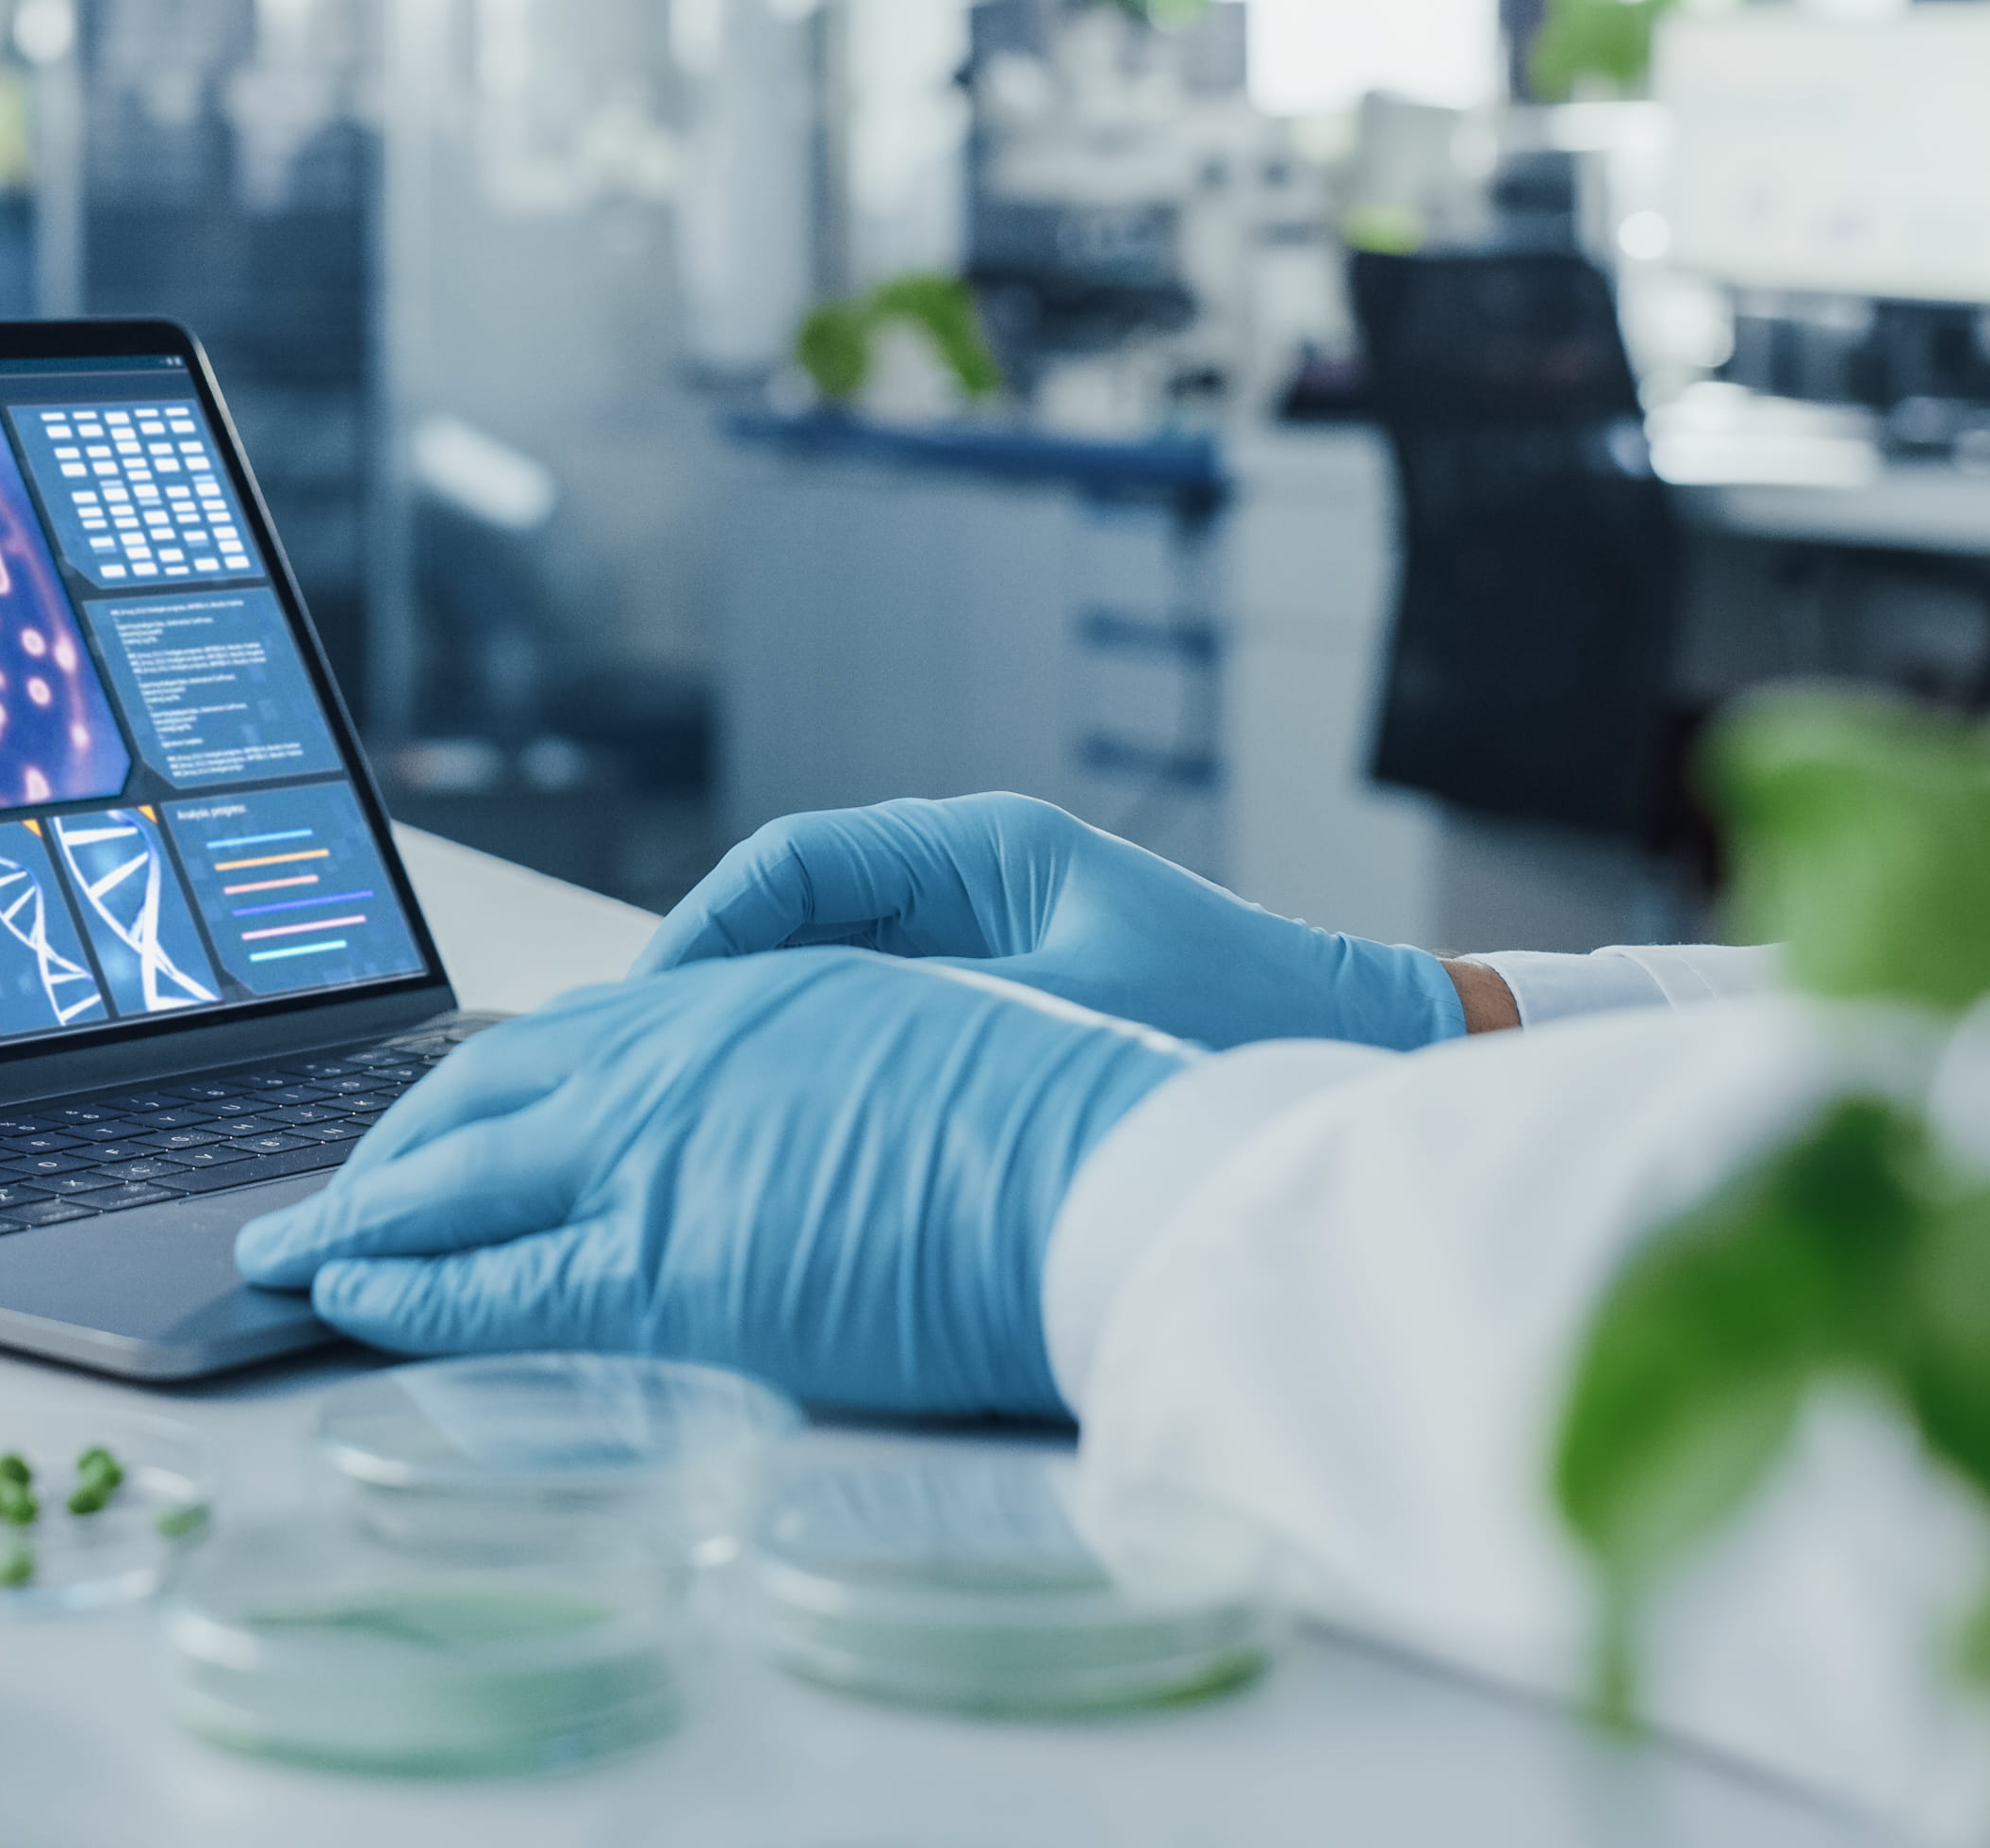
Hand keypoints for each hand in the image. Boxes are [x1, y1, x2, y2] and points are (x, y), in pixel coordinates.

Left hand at [232, 952, 1188, 1417]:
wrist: (1105, 1177)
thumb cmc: (1062, 1132)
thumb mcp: (927, 1050)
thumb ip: (831, 1078)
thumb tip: (794, 1136)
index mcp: (755, 995)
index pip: (579, 1033)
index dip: (492, 1086)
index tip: (440, 1120)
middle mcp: (680, 1051)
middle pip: (486, 1093)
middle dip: (388, 1146)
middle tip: (323, 1187)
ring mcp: (655, 1152)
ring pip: (456, 1178)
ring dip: (357, 1214)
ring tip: (289, 1250)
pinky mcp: (653, 1261)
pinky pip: (488, 1279)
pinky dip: (401, 1285)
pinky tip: (348, 1295)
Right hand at [642, 794, 1466, 1051]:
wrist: (1361, 1060)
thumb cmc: (1237, 1033)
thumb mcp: (1068, 1021)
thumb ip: (932, 1022)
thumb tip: (788, 1051)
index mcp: (981, 849)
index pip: (791, 865)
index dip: (702, 937)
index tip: (648, 1015)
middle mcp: (966, 882)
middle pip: (785, 915)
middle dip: (699, 990)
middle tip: (628, 1073)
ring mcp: (977, 942)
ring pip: (816, 973)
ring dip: (746, 1034)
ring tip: (679, 1110)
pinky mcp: (992, 1009)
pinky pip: (865, 1025)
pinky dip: (805, 1068)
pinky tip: (770, 1139)